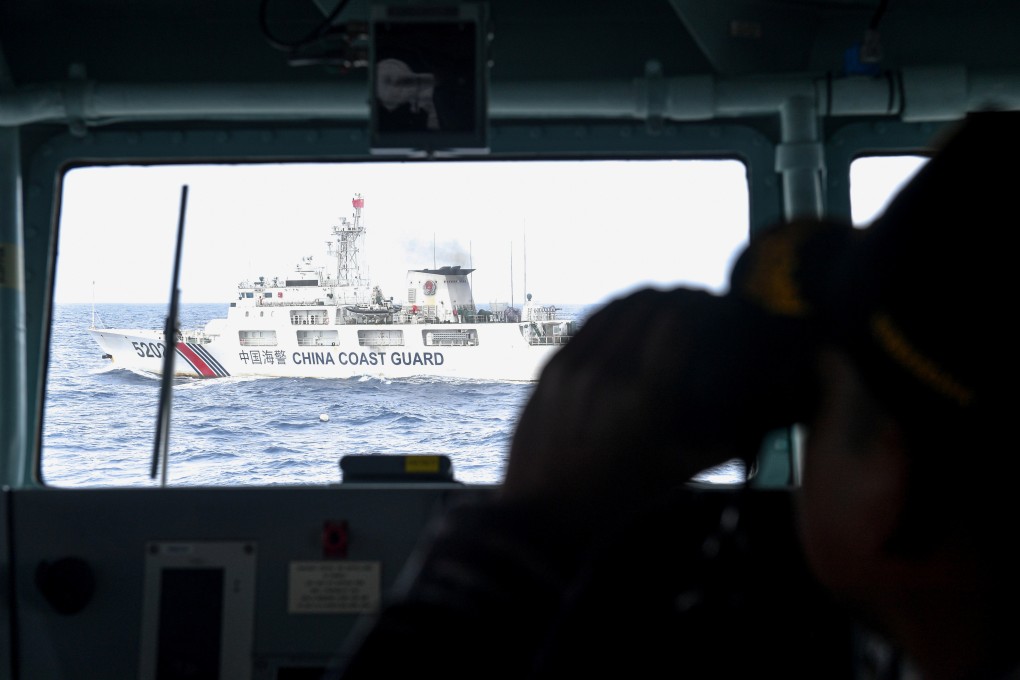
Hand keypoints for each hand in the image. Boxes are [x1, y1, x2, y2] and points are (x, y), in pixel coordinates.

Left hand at [502, 287, 810, 519]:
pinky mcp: (553, 365)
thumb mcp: (682, 469)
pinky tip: (631, 319)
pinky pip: (591, 322)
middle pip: (651, 303)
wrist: (546, 510)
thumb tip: (773, 412)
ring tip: (668, 306)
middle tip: (698, 306)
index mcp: (645, 394)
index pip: (679, 317)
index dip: (703, 304)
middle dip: (681, 297)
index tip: (718, 308)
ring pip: (618, 306)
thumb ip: (729, 437)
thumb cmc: (622, 494)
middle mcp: (608, 369)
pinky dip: (618, 311)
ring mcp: (575, 364)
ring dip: (649, 298)